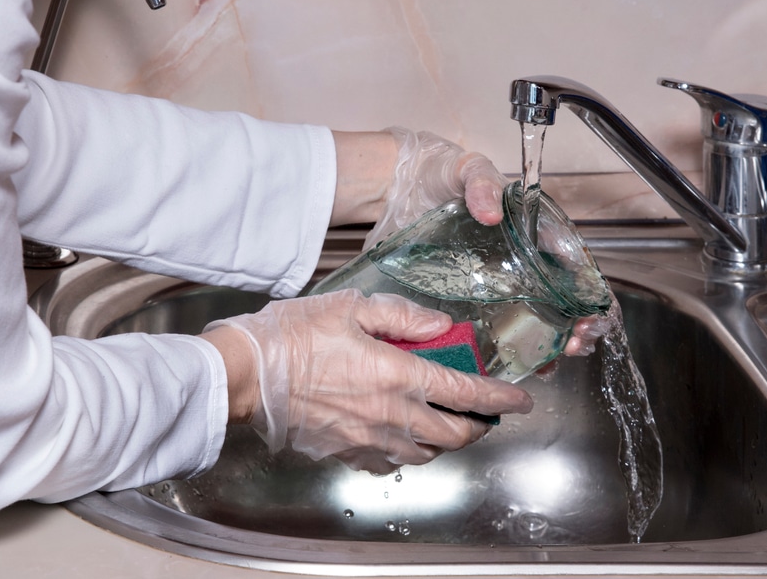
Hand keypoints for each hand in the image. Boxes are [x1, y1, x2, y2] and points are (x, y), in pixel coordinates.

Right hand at [203, 289, 532, 473]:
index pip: (466, 392)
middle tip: (488, 413)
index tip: (522, 399)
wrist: (245, 376)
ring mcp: (369, 439)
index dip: (501, 398)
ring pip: (428, 453)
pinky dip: (408, 451)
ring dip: (447, 441)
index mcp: (398, 375)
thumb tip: (440, 324)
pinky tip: (403, 436)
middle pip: (456, 433)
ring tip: (449, 423)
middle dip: (481, 425)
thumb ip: (403, 315)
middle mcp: (391, 415)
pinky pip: (391, 461)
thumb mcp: (351, 306)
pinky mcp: (346, 452)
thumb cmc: (293, 336)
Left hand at [366, 127, 606, 358]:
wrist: (402, 187)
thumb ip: (481, 183)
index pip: (568, 262)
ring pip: (533, 318)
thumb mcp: (466, 169)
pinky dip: (510, 348)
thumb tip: (490, 213)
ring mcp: (495, 280)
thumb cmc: (442, 173)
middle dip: (573, 324)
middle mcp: (518, 259)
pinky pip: (494, 325)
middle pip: (558, 298)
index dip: (584, 289)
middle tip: (574, 343)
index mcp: (528, 229)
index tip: (587, 311)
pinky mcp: (469, 296)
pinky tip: (518, 365)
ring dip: (549, 342)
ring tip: (552, 361)